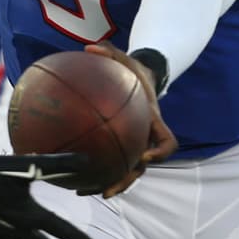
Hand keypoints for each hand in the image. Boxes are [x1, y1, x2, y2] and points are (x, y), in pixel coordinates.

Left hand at [83, 44, 177, 196]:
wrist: (142, 79)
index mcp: (153, 120)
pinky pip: (110, 161)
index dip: (158, 153)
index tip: (143, 158)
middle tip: (107, 190)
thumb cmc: (134, 71)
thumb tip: (88, 48)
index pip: (167, 142)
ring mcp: (136, 144)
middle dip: (125, 180)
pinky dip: (94, 170)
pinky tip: (71, 174)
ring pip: (125, 171)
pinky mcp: (122, 145)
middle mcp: (146, 138)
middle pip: (142, 167)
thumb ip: (110, 53)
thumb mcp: (126, 59)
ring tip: (83, 190)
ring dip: (107, 183)